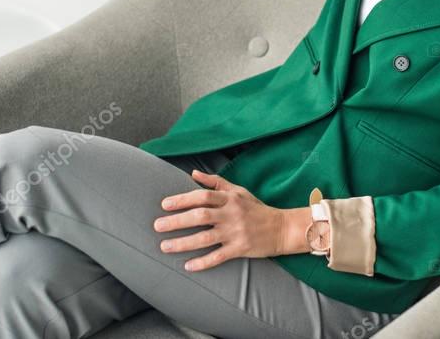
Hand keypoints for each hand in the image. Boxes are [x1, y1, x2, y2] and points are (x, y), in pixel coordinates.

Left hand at [154, 169, 310, 271]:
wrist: (282, 228)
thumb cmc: (257, 208)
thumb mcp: (238, 191)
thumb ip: (215, 182)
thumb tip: (193, 173)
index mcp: (230, 198)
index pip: (202, 196)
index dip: (182, 199)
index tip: (165, 204)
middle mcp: (231, 214)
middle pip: (200, 216)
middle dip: (177, 221)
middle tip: (157, 226)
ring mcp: (236, 232)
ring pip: (205, 238)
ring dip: (183, 243)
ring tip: (165, 246)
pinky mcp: (240, 249)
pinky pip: (218, 257)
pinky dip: (203, 262)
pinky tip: (188, 266)